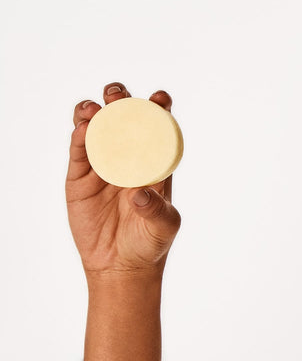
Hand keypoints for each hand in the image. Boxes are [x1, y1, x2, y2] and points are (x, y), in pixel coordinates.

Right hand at [66, 83, 181, 279]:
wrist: (121, 265)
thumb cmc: (150, 242)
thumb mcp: (164, 226)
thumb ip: (156, 210)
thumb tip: (139, 194)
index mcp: (155, 163)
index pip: (158, 129)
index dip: (159, 108)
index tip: (161, 97)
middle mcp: (129, 158)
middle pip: (124, 120)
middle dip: (121, 101)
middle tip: (118, 95)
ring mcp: (102, 166)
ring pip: (96, 130)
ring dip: (94, 113)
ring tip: (93, 108)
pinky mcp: (79, 179)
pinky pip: (78, 153)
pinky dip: (79, 137)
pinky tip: (81, 128)